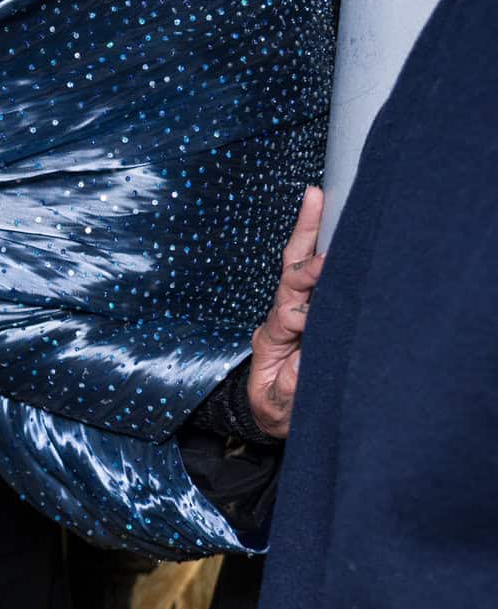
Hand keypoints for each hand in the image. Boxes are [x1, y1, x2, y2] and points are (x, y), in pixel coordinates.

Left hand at [247, 186, 324, 439]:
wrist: (272, 412)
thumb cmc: (276, 410)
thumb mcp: (278, 409)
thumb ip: (288, 391)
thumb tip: (302, 364)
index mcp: (273, 340)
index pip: (288, 311)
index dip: (303, 297)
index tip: (319, 281)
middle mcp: (282, 317)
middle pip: (291, 271)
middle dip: (303, 237)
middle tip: (314, 201)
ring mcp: (295, 309)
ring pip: (302, 266)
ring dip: (311, 232)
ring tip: (319, 196)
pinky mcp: (311, 309)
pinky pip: (316, 274)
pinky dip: (324, 246)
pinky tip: (335, 220)